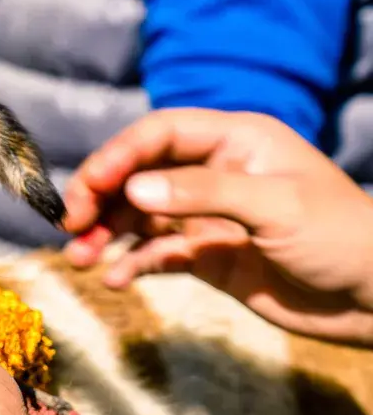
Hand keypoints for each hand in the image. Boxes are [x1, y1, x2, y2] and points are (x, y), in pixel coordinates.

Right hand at [62, 109, 372, 345]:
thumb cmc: (342, 238)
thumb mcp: (276, 207)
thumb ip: (203, 195)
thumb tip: (132, 190)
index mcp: (235, 142)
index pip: (159, 135)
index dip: (118, 156)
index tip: (88, 188)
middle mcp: (214, 173)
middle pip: (139, 174)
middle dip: (102, 197)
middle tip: (72, 224)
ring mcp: (207, 216)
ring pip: (140, 217)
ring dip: (107, 235)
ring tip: (80, 259)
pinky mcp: (207, 255)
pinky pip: (156, 254)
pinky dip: (131, 264)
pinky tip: (115, 279)